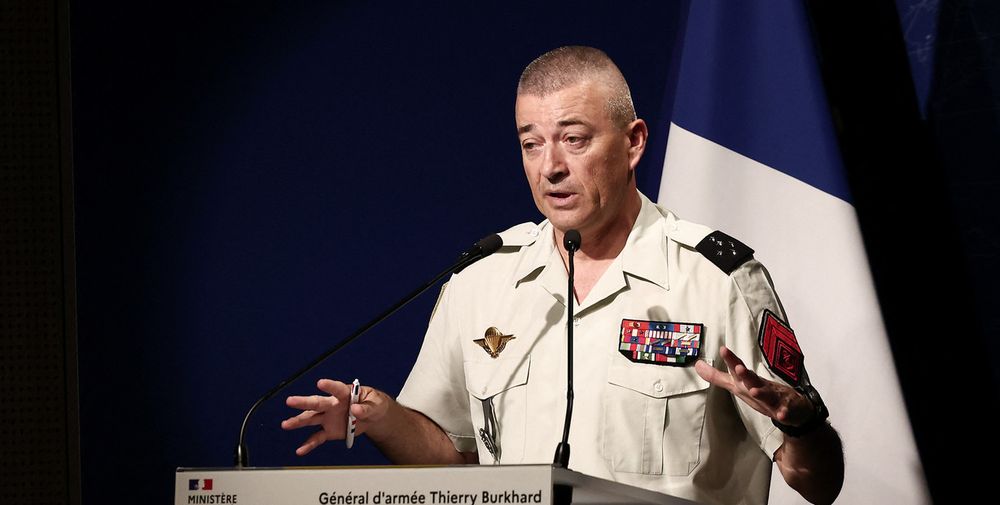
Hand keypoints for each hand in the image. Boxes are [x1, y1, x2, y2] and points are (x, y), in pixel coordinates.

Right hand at [281, 379, 389, 455]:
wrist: (373, 418)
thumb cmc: (374, 405)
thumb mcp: (377, 404)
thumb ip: (367, 408)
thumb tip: (356, 411)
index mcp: (345, 393)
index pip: (337, 388)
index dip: (329, 386)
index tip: (321, 383)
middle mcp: (333, 404)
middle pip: (317, 402)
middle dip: (304, 402)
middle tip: (290, 401)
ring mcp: (329, 417)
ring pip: (311, 418)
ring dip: (299, 421)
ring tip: (286, 424)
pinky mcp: (329, 431)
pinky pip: (317, 437)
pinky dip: (309, 444)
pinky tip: (300, 450)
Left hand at [695, 346, 811, 425]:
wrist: (793, 408)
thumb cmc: (763, 393)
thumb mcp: (737, 385)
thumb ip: (717, 377)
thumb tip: (697, 365)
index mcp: (749, 381)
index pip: (738, 369)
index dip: (731, 359)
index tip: (723, 349)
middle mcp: (760, 386)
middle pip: (752, 379)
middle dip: (745, 373)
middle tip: (738, 367)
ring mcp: (774, 398)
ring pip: (767, 394)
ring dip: (761, 392)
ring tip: (754, 390)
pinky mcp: (785, 410)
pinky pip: (784, 412)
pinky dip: (783, 413)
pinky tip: (780, 414)